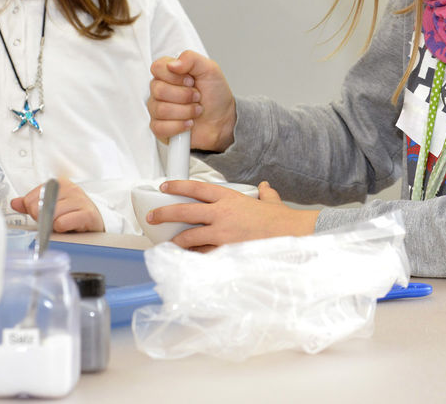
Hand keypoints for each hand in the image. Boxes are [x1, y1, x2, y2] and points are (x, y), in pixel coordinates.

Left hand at [10, 177, 103, 232]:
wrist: (95, 219)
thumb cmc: (71, 212)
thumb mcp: (51, 205)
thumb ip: (32, 204)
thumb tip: (14, 203)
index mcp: (58, 183)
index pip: (30, 198)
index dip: (32, 211)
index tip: (43, 214)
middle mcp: (70, 188)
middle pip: (38, 208)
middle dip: (42, 219)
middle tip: (53, 221)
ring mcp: (80, 200)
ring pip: (51, 216)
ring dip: (54, 225)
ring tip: (63, 223)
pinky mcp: (87, 214)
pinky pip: (63, 223)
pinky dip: (63, 228)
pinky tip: (70, 227)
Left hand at [145, 180, 318, 250]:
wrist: (292, 235)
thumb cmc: (281, 220)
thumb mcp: (270, 201)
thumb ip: (264, 194)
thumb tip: (265, 188)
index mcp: (230, 198)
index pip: (197, 188)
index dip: (178, 186)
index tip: (165, 186)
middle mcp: (221, 213)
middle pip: (185, 211)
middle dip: (165, 213)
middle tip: (153, 217)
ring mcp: (222, 234)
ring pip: (190, 236)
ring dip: (177, 241)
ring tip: (169, 243)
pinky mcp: (226, 251)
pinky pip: (204, 255)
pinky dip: (194, 257)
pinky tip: (187, 260)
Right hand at [148, 50, 236, 151]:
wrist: (223, 120)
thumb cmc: (215, 95)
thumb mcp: (210, 70)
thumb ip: (191, 59)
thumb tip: (172, 64)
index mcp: (169, 73)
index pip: (157, 68)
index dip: (174, 76)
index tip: (191, 80)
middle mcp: (160, 90)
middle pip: (158, 90)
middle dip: (184, 95)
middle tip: (197, 96)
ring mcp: (157, 110)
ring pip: (161, 110)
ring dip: (186, 111)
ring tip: (196, 110)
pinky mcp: (159, 128)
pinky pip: (159, 127)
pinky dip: (179, 126)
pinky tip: (189, 123)